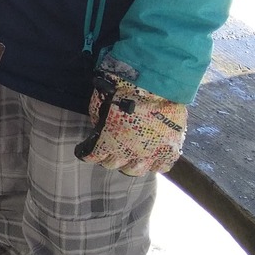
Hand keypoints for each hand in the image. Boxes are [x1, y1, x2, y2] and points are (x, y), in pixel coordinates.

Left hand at [74, 58, 187, 175]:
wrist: (152, 84)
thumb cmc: (120, 91)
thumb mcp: (97, 106)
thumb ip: (98, 122)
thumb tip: (101, 128)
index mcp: (107, 144)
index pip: (92, 157)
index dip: (87, 154)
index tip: (85, 151)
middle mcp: (128, 154)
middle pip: (114, 165)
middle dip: (108, 158)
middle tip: (109, 151)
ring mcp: (150, 155)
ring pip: (136, 170)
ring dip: (130, 164)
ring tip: (130, 157)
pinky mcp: (169, 150)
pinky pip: (161, 167)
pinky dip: (155, 164)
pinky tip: (151, 158)